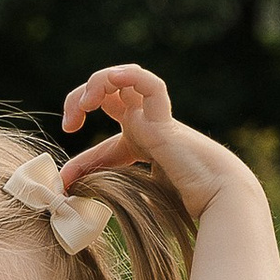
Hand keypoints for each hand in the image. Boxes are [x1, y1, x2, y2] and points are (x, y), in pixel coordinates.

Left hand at [58, 61, 255, 218]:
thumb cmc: (182, 203)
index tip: (65, 179)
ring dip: (97, 84)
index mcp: (141, 141)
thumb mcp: (129, 192)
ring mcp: (155, 117)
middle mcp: (146, 123)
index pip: (102, 140)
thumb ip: (101, 186)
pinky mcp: (164, 117)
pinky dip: (128, 76)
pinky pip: (149, 83)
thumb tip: (66, 189)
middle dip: (79, 100)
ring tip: (85, 105)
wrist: (214, 200)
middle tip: (70, 126)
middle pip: (107, 93)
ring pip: (123, 79)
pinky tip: (107, 83)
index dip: (79, 159)